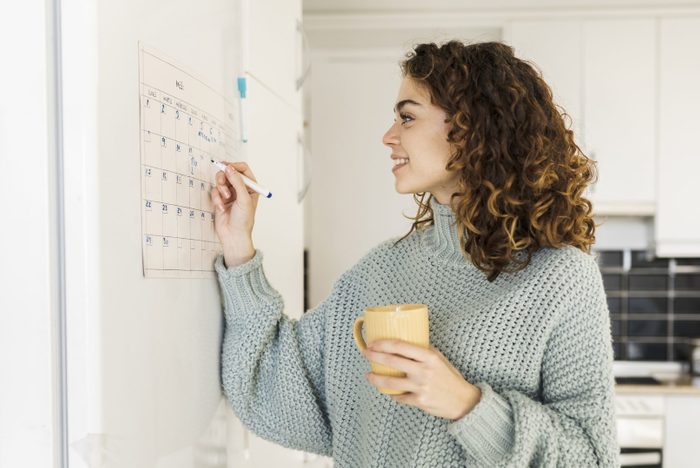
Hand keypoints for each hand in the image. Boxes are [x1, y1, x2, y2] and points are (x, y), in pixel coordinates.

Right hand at [210, 161, 258, 265]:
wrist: (233, 236)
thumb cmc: (243, 220)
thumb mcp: (244, 199)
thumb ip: (237, 182)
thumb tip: (229, 168)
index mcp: (251, 187)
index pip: (243, 169)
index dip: (234, 166)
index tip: (226, 167)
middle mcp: (241, 189)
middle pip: (229, 172)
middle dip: (224, 177)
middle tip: (222, 183)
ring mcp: (230, 194)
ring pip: (221, 181)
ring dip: (220, 188)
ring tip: (224, 199)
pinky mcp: (220, 199)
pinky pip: (215, 191)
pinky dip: (216, 198)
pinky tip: (221, 208)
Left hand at [362, 340, 481, 420]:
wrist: (463, 401)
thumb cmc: (450, 377)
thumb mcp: (439, 359)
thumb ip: (423, 351)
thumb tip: (404, 344)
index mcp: (429, 356)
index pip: (401, 346)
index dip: (383, 343)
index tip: (373, 342)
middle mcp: (423, 370)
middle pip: (392, 361)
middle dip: (375, 356)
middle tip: (365, 353)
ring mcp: (421, 387)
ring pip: (391, 383)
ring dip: (376, 379)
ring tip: (368, 375)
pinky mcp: (420, 401)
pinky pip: (399, 397)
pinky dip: (392, 394)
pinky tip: (387, 391)